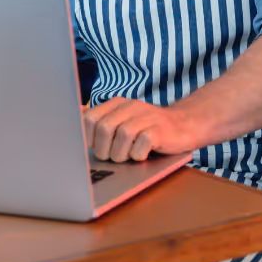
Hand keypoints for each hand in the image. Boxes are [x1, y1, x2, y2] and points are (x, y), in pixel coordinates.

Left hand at [83, 97, 202, 161]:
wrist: (185, 125)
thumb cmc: (149, 128)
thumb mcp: (123, 120)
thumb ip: (101, 118)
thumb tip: (76, 112)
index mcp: (118, 104)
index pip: (89, 118)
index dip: (88, 138)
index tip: (95, 148)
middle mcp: (131, 107)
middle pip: (104, 128)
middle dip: (104, 149)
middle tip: (112, 156)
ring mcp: (146, 117)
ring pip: (121, 136)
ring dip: (121, 154)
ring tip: (127, 157)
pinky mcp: (160, 130)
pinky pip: (141, 144)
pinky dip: (138, 154)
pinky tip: (142, 155)